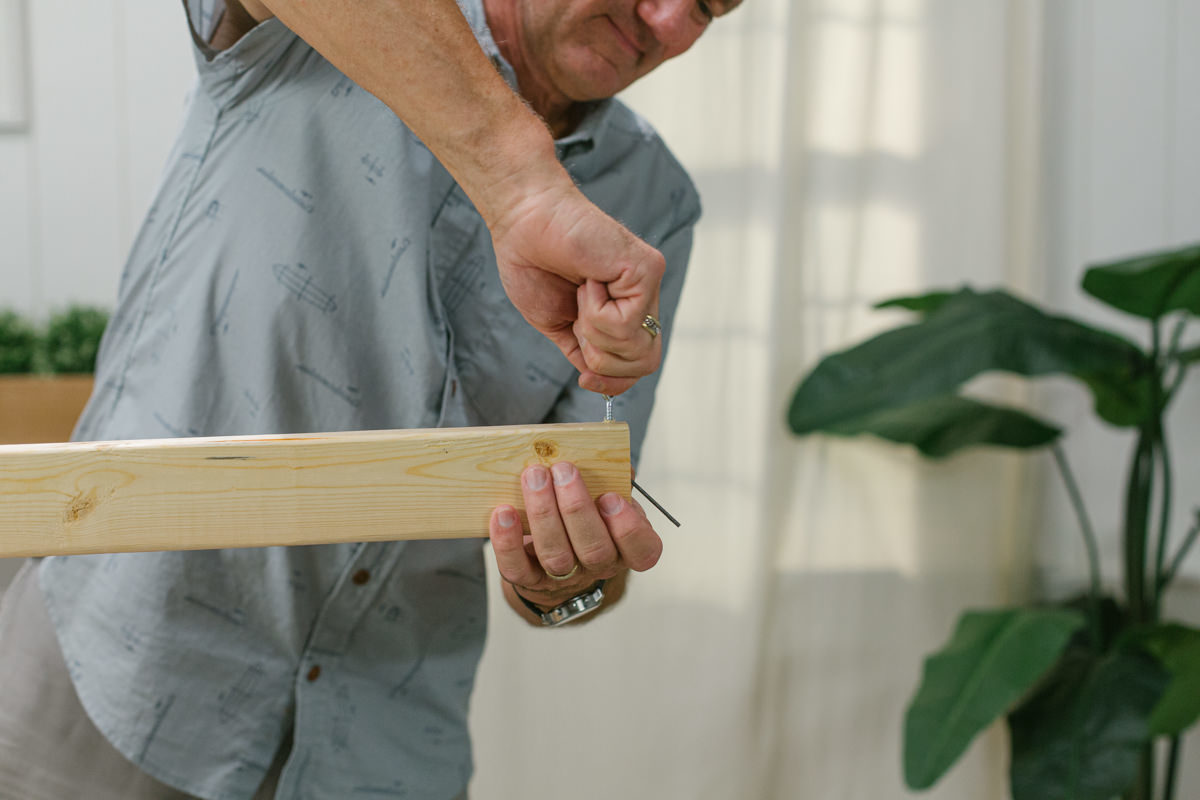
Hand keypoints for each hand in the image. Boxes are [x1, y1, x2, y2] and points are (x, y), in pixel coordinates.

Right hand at [487, 175, 665, 395]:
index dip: (613, 381)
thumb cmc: (533, 260)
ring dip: (594, 333)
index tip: (585, 378)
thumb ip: (584, 351)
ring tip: (580, 294)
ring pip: (634, 348)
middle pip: (643, 363)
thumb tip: (602, 380)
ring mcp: (648, 282)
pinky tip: (587, 281)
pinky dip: (594, 311)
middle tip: (578, 324)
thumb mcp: (559, 324)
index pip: (640, 363)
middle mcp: (643, 296)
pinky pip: (624, 324)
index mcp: (625, 309)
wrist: (522, 220)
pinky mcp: (646, 270)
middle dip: (603, 360)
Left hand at [489, 461, 661, 613]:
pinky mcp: (530, 579)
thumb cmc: (586, 514)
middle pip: (594, 550)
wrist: (556, 551)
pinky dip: (508, 541)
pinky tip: (503, 512)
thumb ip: (612, 477)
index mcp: (625, 545)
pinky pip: (517, 568)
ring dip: (543, 514)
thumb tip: (610, 457)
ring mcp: (564, 577)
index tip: (611, 497)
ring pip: (556, 556)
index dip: (629, 528)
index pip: (643, 551)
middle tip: (564, 471)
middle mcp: (598, 565)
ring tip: (535, 477)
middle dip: (577, 508)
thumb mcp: (607, 494)